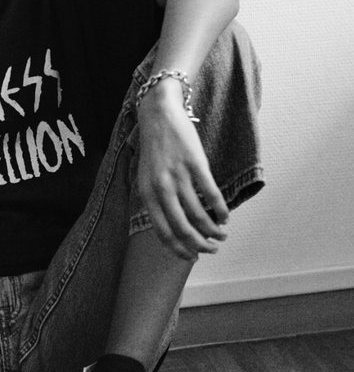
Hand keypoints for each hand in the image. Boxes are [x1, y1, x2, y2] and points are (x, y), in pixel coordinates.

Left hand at [137, 82, 228, 259]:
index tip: (192, 257)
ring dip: (213, 230)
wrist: (159, 114)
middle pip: (182, 227)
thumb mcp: (146, 177)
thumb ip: (156, 201)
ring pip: (199, 213)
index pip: (163, 231)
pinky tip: (225, 216)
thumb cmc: (154, 149)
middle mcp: (161, 187)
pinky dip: (220, 209)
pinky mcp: (195, 163)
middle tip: (212, 250)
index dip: (179, 249)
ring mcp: (178, 175)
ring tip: (222, 234)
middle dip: (200, 245)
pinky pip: (211, 193)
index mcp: (146, 193)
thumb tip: (172, 228)